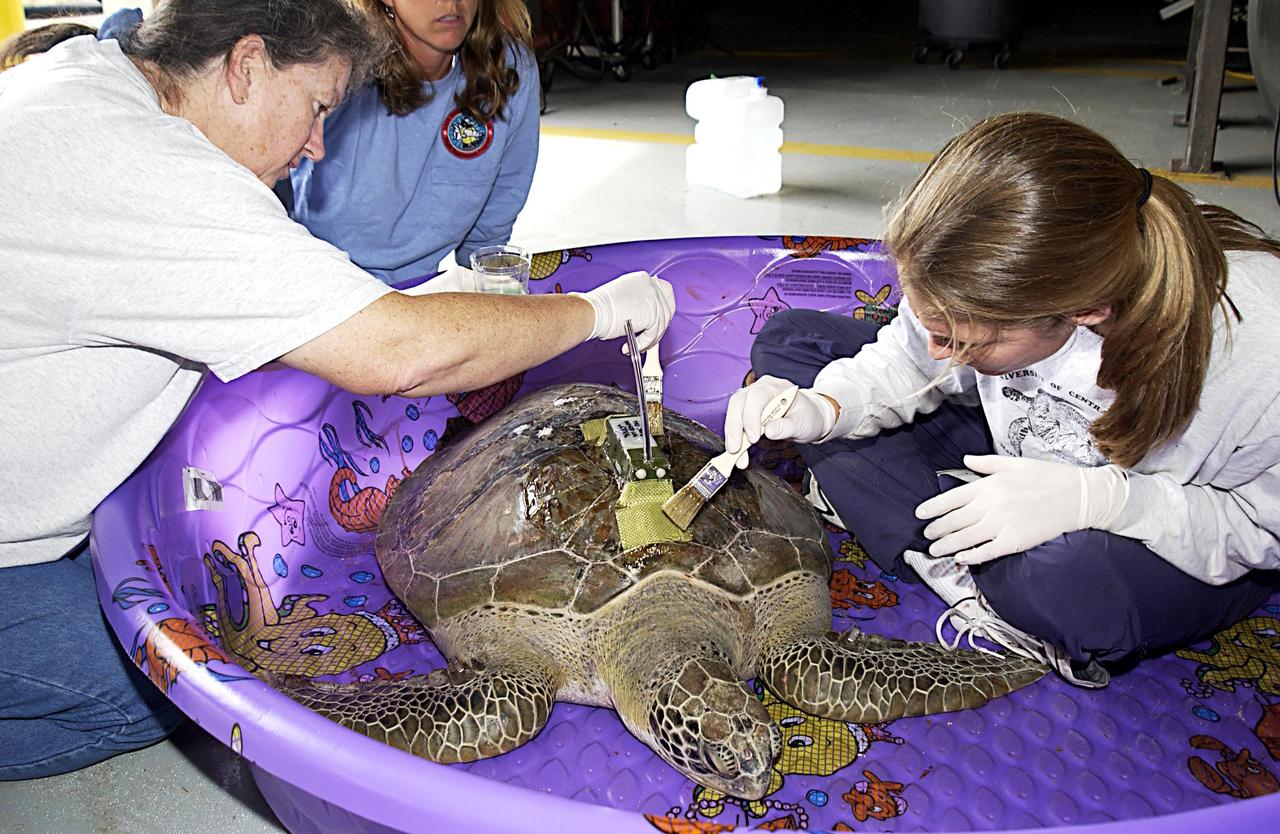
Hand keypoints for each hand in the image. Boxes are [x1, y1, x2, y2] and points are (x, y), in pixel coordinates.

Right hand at [570, 271, 675, 351]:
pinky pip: (654, 334)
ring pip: (661, 324)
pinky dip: (643, 343)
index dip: (663, 305)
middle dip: (662, 323)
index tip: (658, 316)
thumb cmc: (598, 308)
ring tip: (636, 345)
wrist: (593, 312)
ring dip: (649, 338)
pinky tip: (632, 346)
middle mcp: (650, 285)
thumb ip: (636, 302)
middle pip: (668, 307)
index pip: (664, 290)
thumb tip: (643, 315)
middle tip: (652, 335)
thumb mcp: (621, 298)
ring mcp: (653, 299)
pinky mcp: (653, 314)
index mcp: (642, 279)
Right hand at [723, 375, 836, 464]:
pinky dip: (735, 437)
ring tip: (736, 454)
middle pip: (739, 402)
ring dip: (732, 433)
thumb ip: (787, 427)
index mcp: (778, 387)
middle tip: (735, 449)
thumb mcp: (803, 424)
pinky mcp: (747, 409)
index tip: (753, 438)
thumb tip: (768, 431)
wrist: (809, 418)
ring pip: (733, 411)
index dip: (751, 417)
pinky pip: (736, 420)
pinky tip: (738, 452)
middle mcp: (762, 388)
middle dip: (735, 427)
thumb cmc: (808, 417)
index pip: (757, 397)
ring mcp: (752, 397)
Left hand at [915, 454, 1128, 564]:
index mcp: (990, 484)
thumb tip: (965, 460)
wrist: (1078, 496)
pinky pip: (987, 551)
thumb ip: (987, 463)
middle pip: (955, 520)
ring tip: (934, 551)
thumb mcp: (1016, 463)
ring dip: (947, 545)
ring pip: (966, 537)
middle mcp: (992, 504)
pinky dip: (971, 556)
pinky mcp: (1015, 541)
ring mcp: (1003, 524)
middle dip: (937, 529)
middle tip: (926, 535)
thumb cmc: (1049, 477)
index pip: (952, 497)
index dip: (933, 507)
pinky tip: (960, 559)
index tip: (920, 515)